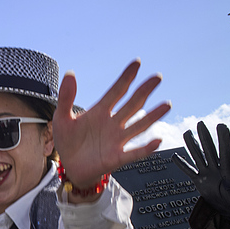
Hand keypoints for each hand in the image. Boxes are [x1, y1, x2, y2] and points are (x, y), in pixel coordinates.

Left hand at [53, 59, 170, 191]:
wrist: (70, 166)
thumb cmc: (68, 140)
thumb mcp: (62, 118)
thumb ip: (66, 97)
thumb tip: (69, 74)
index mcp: (100, 111)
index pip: (116, 91)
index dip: (126, 77)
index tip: (137, 62)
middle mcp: (113, 123)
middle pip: (132, 104)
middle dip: (144, 91)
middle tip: (157, 77)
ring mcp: (117, 140)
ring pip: (139, 126)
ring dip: (152, 116)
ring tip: (166, 105)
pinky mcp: (117, 157)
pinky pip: (134, 153)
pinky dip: (145, 148)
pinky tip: (157, 141)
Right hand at [173, 121, 229, 218]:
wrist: (229, 209)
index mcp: (229, 169)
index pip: (225, 151)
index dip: (223, 138)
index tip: (220, 125)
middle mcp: (216, 168)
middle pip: (209, 149)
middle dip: (205, 136)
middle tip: (200, 123)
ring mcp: (207, 173)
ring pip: (198, 156)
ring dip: (192, 144)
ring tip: (187, 132)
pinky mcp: (199, 181)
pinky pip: (189, 171)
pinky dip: (181, 164)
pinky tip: (174, 156)